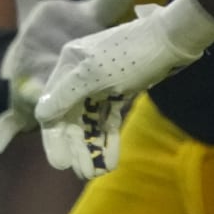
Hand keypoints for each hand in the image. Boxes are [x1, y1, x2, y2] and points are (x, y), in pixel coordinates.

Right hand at [34, 0, 213, 178]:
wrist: (173, 40)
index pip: (53, 106)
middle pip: (72, 117)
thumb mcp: (94, 74)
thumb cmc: (132, 54)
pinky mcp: (120, 91)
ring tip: (96, 173)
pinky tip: (111, 160)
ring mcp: (101, 83)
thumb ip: (65, 94)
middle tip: (83, 173)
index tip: (60, 164)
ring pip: (91, 121)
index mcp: (68, 65)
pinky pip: (108, 119)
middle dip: (77, 146)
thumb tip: (40, 115)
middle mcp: (80, 75)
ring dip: (93, 146)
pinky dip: (109, 138)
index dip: (54, 136)